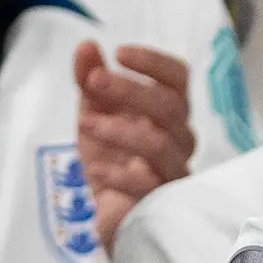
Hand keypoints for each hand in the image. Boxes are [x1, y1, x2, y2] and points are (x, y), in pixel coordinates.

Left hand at [74, 40, 197, 245]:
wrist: (112, 216)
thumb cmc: (111, 161)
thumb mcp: (93, 115)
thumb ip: (89, 81)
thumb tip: (87, 46)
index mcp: (167, 113)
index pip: (178, 79)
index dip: (154, 63)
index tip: (120, 53)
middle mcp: (179, 140)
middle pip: (171, 107)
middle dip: (131, 90)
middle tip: (94, 80)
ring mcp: (173, 173)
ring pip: (160, 144)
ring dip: (120, 129)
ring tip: (84, 123)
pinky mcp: (163, 205)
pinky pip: (148, 186)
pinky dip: (119, 175)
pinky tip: (95, 168)